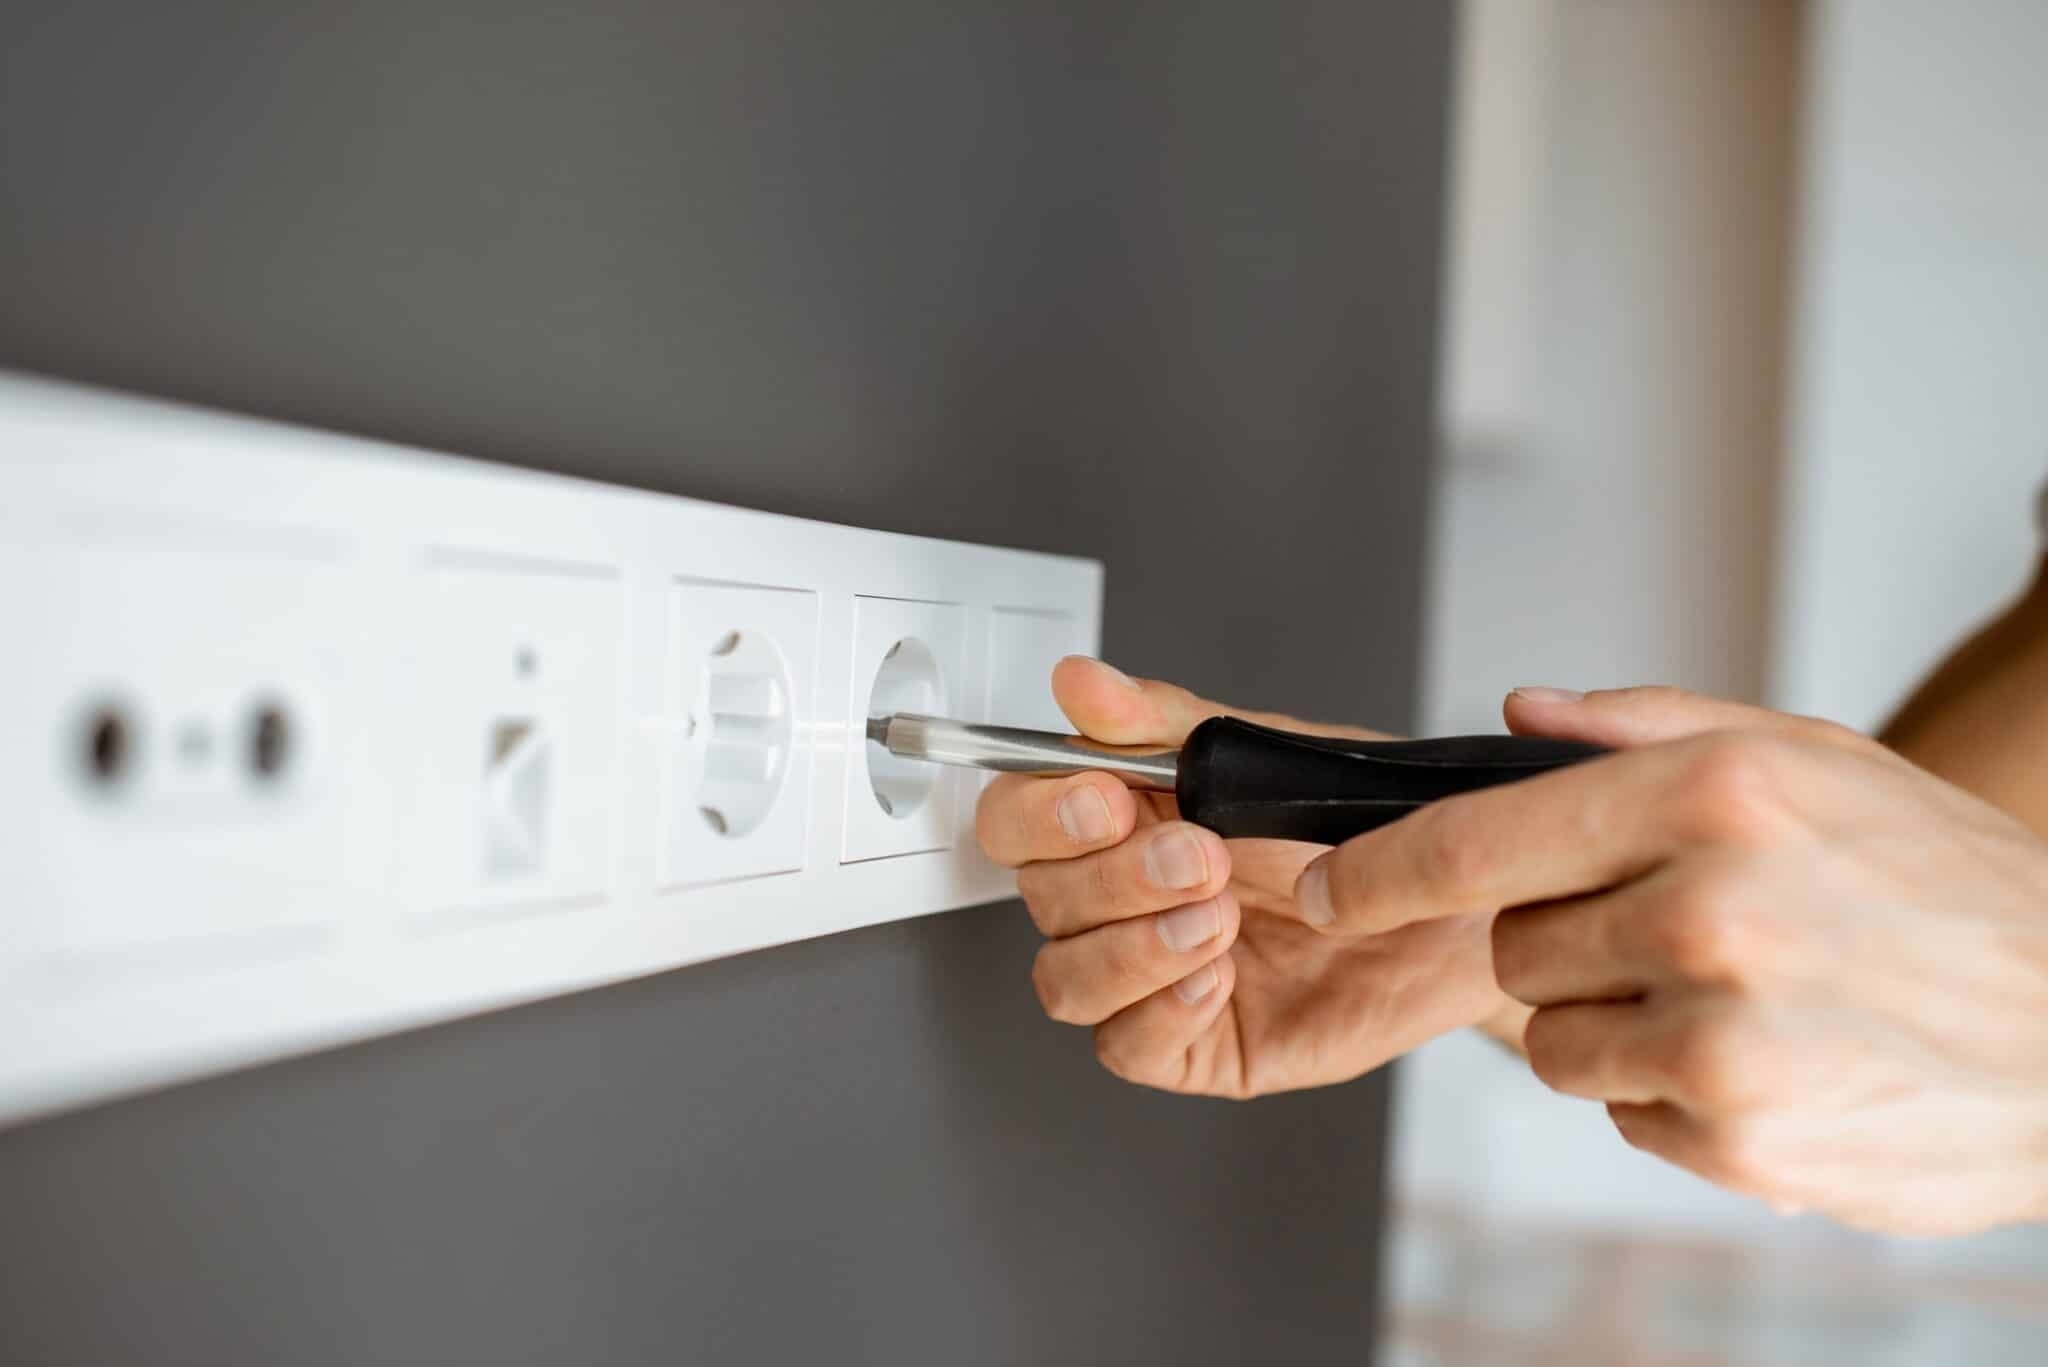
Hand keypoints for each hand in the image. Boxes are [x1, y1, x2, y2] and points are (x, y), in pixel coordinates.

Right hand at [976, 657, 1517, 1098]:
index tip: (1105, 799)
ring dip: (1129, 948)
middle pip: (1039, 897)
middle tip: (1200, 854)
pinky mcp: (1199, 1046)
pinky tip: (1215, 977)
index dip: (1041, 812)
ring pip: (1064, 980)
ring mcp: (1157, 976)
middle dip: (1111, 876)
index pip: (1019, 817)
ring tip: (1216, 919)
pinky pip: (1127, 1049)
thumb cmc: (1382, 829)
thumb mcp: (1278, 755)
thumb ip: (1169, 726)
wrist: (1477, 910)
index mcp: (1128, 817)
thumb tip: (1082, 683)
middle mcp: (1128, 899)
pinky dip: (1159, 1011)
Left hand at [1295, 685, 2047, 1235]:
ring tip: (1733, 996)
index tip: (1322, 887)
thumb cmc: (1938, 882)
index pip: (1476, 841)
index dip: (1376, 871)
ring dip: (1612, 1024)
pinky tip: (1765, 1058)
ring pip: (1554, 1040)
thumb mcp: (1809, 757)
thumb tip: (1514, 714)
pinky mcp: (1740, 1140)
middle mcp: (1706, 914)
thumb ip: (1644, 729)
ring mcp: (1721, 1038)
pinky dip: (1669, 1095)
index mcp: (1711, 798)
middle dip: (1561, 940)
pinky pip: (1623, 1113)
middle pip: (1512, 945)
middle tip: (1670, 931)